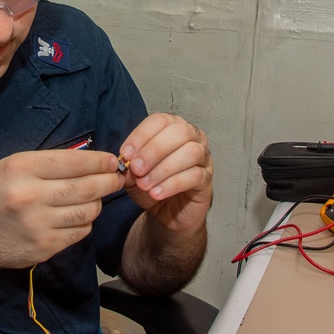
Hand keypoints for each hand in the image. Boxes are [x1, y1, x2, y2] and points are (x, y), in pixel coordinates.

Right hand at [0, 150, 123, 270]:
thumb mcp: (12, 166)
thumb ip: (48, 163)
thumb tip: (91, 160)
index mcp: (22, 169)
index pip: (74, 162)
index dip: (100, 161)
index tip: (112, 160)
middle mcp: (30, 196)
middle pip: (87, 187)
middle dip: (108, 181)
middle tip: (117, 177)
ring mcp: (38, 224)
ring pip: (88, 211)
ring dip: (97, 203)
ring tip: (95, 197)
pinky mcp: (44, 247)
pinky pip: (79, 232)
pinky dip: (85, 222)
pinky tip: (77, 216)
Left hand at [119, 113, 212, 234]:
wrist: (166, 213)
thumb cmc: (152, 185)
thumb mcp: (134, 174)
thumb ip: (130, 164)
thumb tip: (126, 160)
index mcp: (173, 128)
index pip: (160, 120)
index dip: (142, 135)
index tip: (126, 154)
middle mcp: (192, 137)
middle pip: (179, 132)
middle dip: (154, 150)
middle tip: (137, 169)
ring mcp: (203, 158)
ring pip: (191, 152)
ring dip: (163, 168)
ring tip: (145, 184)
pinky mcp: (207, 179)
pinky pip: (195, 176)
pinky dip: (172, 184)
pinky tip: (156, 193)